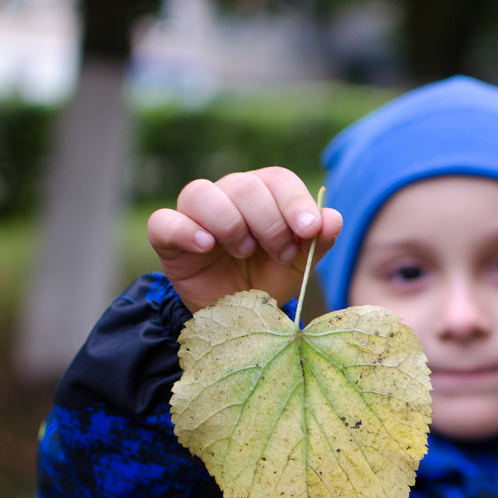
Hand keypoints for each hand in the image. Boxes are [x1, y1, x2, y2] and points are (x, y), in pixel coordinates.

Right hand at [147, 167, 341, 311]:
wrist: (234, 317)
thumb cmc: (266, 280)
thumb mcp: (297, 266)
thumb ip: (316, 243)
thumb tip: (333, 219)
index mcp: (264, 194)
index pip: (278, 180)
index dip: (295, 202)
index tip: (308, 230)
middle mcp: (228, 195)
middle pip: (244, 185)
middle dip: (269, 221)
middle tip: (280, 253)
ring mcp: (195, 214)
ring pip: (202, 194)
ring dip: (230, 223)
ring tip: (243, 252)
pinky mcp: (167, 237)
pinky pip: (164, 221)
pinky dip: (184, 230)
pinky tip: (205, 245)